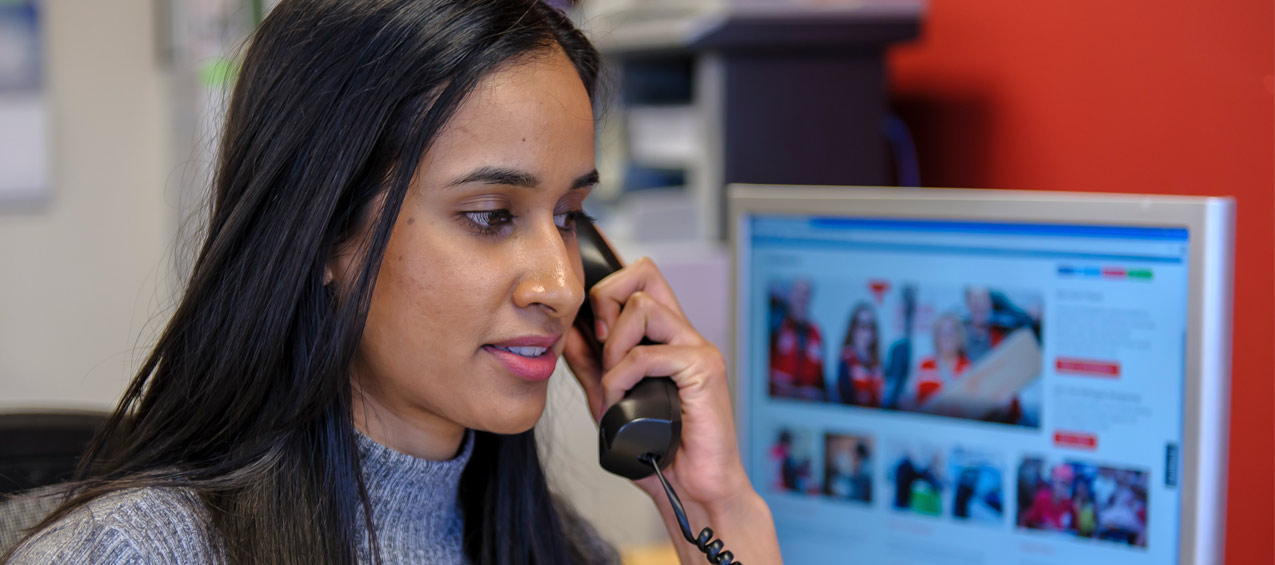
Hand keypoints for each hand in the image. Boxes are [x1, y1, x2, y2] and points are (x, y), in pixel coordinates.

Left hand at [563, 257, 780, 563]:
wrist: (693, 491)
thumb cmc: (661, 452)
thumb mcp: (610, 401)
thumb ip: (591, 366)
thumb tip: (568, 333)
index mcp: (667, 339)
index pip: (639, 280)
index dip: (605, 295)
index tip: (592, 336)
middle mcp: (685, 335)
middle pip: (644, 272)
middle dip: (606, 301)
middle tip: (601, 348)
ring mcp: (697, 349)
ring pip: (642, 306)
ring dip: (613, 347)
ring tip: (614, 384)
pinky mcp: (704, 369)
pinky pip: (647, 354)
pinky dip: (623, 377)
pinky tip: (623, 400)